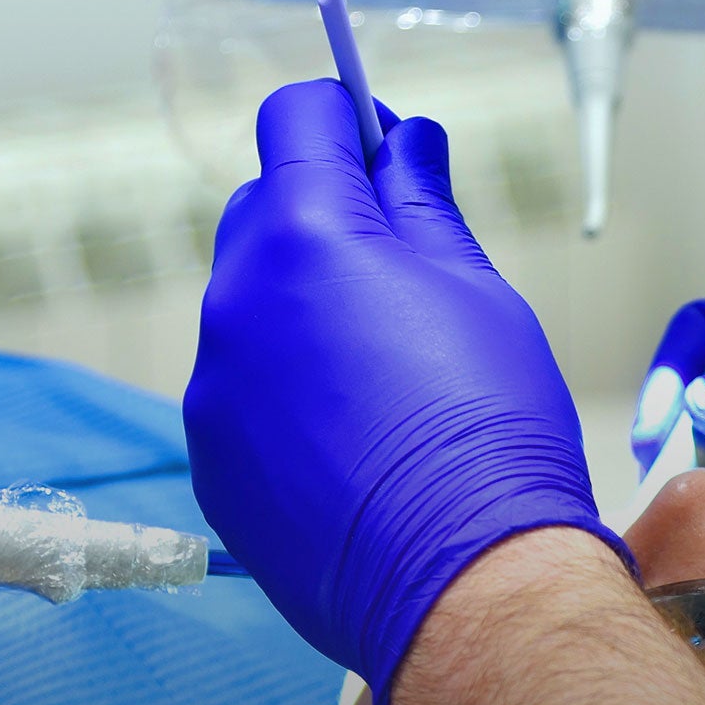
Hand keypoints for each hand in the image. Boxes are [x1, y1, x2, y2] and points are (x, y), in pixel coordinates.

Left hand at [184, 79, 629, 704]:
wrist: (465, 586)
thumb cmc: (492, 438)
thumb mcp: (479, 294)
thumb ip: (424, 205)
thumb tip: (404, 140)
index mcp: (307, 236)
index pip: (295, 118)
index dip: (344, 118)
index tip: (381, 144)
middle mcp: (238, 303)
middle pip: (263, 212)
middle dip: (323, 219)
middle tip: (402, 275)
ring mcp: (215, 390)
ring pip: (249, 311)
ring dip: (301, 315)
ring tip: (384, 383)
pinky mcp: (212, 463)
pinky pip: (239, 395)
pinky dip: (283, 396)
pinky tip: (352, 442)